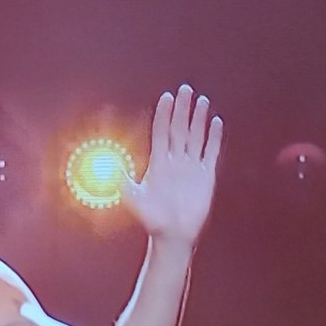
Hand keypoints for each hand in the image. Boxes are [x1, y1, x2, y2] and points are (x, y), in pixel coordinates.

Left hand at [122, 84, 223, 247]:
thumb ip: (123, 182)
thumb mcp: (134, 199)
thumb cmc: (152, 220)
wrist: (173, 235)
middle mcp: (175, 161)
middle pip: (179, 129)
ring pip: (196, 137)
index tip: (166, 98)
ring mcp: (191, 167)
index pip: (161, 133)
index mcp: (158, 163)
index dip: (163, 115)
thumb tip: (109, 167)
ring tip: (201, 100)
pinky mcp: (205, 175)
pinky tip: (216, 122)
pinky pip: (210, 152)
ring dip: (198, 119)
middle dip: (181, 110)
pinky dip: (214, 138)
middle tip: (184, 89)